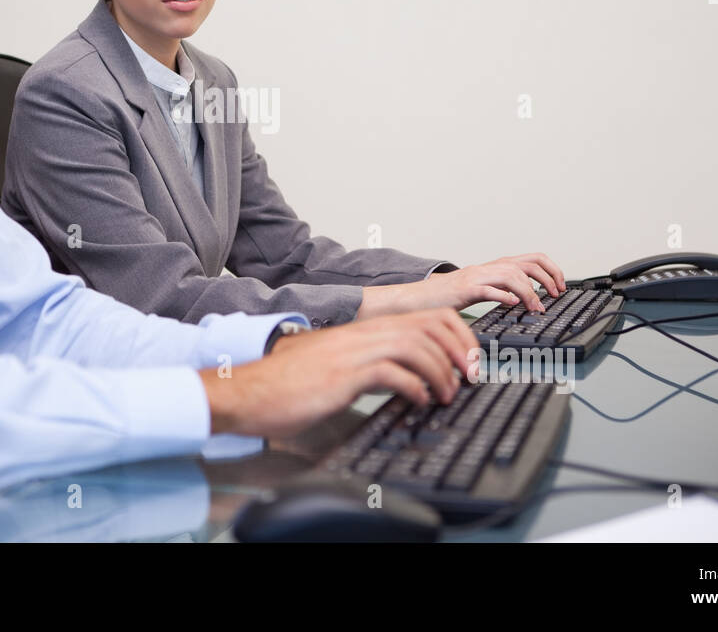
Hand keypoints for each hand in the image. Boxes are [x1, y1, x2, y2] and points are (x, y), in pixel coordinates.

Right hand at [199, 309, 477, 438]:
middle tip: (471, 376)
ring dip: (442, 372)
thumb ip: (369, 366)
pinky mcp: (342, 375)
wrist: (247, 391)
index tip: (469, 361)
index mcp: (363, 330)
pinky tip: (420, 401)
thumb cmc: (287, 385)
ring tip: (448, 394)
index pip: (425, 317)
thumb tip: (406, 381)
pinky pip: (392, 373)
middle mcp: (361, 334)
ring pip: (416, 346)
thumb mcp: (336, 368)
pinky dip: (415, 387)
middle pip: (428, 325)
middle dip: (460, 350)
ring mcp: (352, 352)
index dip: (456, 335)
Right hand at [426, 253, 567, 312]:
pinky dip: (504, 296)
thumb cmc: (450, 295)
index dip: (552, 270)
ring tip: (536, 308)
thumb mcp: (482, 288)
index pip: (532, 258)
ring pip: (511, 275)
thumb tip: (526, 299)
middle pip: (526, 264)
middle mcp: (488, 268)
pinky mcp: (465, 290)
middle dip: (547, 279)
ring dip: (529, 293)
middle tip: (554, 296)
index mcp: (495, 266)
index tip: (560, 287)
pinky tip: (513, 305)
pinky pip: (488, 290)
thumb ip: (502, 288)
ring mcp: (477, 277)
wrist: (422, 296)